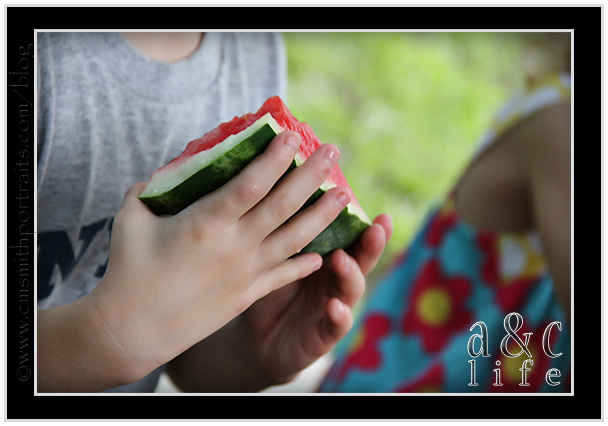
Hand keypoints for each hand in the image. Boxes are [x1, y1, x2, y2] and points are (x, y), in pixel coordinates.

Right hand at [82, 131, 350, 384]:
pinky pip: (284, 275)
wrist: (133, 331)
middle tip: (334, 151)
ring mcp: (245, 273)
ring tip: (345, 195)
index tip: (293, 135)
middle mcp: (234, 246)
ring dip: (323, 215)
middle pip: (282, 205)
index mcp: (205, 223)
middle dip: (311, 175)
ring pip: (294, 239)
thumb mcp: (132, 220)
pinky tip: (322, 253)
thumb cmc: (128, 271)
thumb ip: (151, 190)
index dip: (274, 158)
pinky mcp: (247, 295)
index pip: (250, 184)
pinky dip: (304, 263)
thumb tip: (167, 173)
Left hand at [243, 213, 392, 385]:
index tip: (380, 212)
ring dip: (351, 273)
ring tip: (342, 259)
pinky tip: (335, 307)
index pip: (353, 238)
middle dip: (372, 244)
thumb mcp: (276, 258)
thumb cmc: (269, 290)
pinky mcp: (324, 334)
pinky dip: (339, 315)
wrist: (258, 339)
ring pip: (352, 288)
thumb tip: (278, 189)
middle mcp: (337, 280)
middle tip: (378, 227)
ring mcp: (334, 306)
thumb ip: (285, 231)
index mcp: (328, 257)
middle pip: (362, 259)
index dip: (367, 225)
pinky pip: (337, 324)